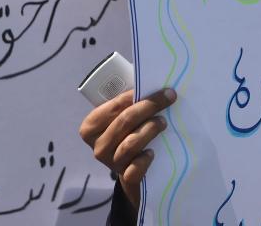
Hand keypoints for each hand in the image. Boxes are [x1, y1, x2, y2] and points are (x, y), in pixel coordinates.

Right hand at [78, 89, 175, 209]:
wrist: (132, 171)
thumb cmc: (127, 135)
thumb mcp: (122, 119)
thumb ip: (129, 105)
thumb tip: (153, 83)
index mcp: (91, 127)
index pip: (114, 107)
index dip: (135, 95)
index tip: (157, 87)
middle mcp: (98, 146)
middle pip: (124, 122)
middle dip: (149, 106)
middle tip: (169, 97)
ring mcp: (111, 163)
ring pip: (130, 144)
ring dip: (149, 129)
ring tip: (163, 122)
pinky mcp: (126, 177)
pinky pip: (135, 169)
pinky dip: (144, 160)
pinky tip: (152, 153)